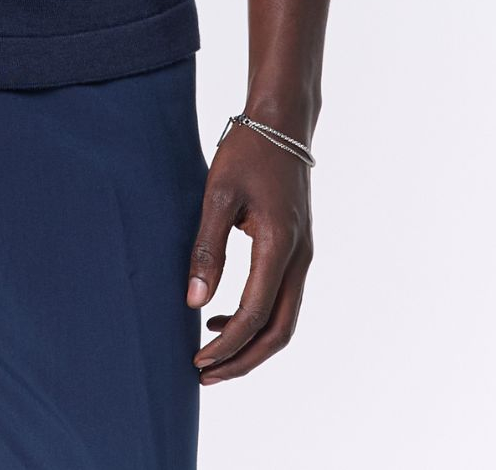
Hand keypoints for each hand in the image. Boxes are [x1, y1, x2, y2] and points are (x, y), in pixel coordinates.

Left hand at [185, 124, 313, 383]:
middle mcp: (300, 258)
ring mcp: (303, 255)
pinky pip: (283, 300)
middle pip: (279, 331)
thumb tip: (193, 302)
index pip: (256, 314)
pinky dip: (257, 320)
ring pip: (284, 320)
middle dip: (243, 360)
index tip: (197, 361)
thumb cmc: (247, 151)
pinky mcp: (297, 249)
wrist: (282, 121)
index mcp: (280, 245)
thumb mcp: (218, 194)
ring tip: (209, 354)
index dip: (227, 344)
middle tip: (204, 375)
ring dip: (251, 344)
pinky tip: (221, 316)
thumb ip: (207, 248)